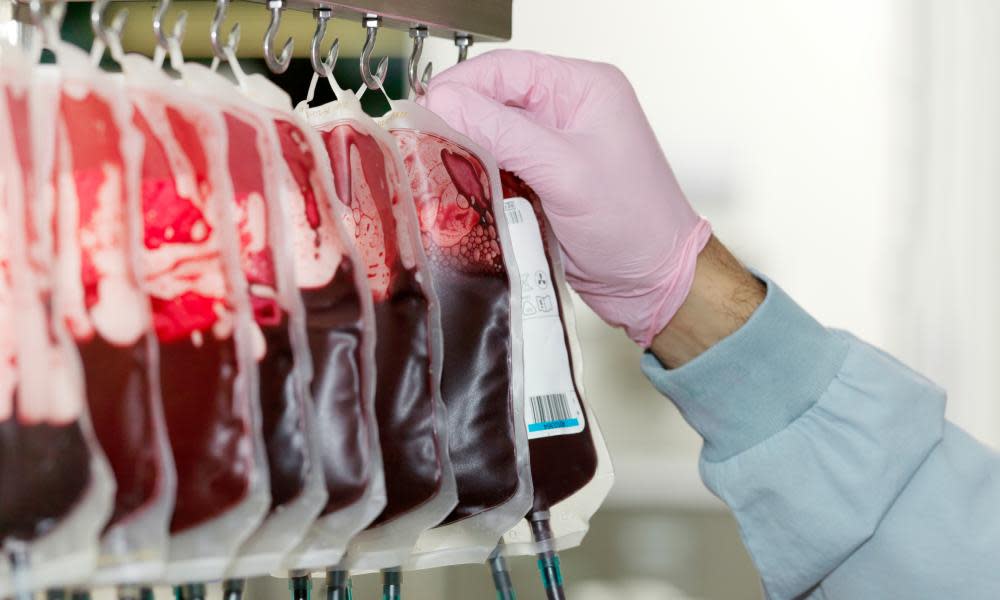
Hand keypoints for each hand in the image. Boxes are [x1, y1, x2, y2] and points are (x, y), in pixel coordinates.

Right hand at [421, 50, 711, 346]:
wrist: (654, 284)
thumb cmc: (634, 224)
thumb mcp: (565, 172)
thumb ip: (504, 134)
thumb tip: (446, 101)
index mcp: (583, 89)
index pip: (507, 69)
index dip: (461, 86)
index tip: (424, 110)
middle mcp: (568, 111)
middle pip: (494, 101)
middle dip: (458, 121)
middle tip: (420, 143)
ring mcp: (555, 148)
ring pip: (492, 137)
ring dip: (465, 152)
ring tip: (432, 166)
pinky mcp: (544, 182)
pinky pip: (499, 169)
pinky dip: (478, 179)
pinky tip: (457, 189)